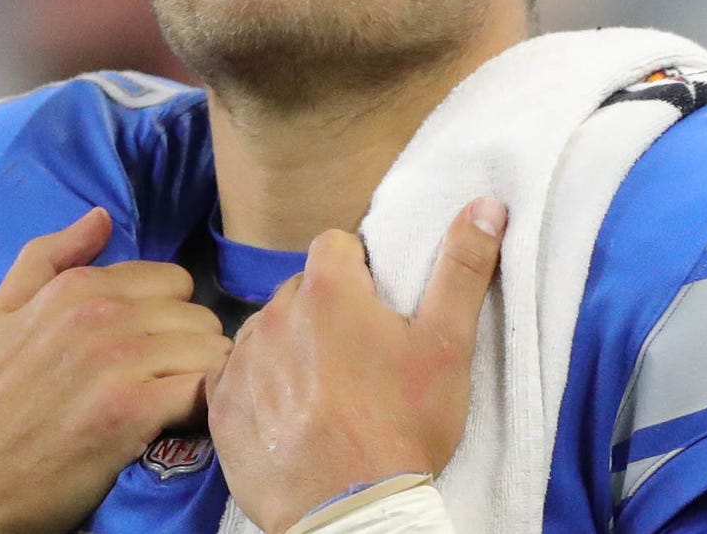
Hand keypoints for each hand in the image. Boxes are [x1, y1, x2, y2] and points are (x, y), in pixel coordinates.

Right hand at [0, 208, 230, 533]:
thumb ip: (49, 258)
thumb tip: (101, 217)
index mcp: (74, 287)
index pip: (170, 280)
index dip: (165, 318)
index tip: (149, 351)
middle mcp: (100, 314)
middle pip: (197, 314)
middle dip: (187, 348)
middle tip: (161, 383)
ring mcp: (117, 361)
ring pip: (209, 348)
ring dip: (200, 379)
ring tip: (171, 405)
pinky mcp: (132, 411)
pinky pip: (205, 389)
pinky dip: (203, 407)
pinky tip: (179, 423)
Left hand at [207, 198, 506, 533]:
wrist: (352, 512)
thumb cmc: (403, 427)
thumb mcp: (447, 347)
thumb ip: (463, 268)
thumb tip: (486, 204)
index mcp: (327, 291)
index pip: (335, 246)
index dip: (359, 273)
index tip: (378, 311)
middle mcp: (274, 314)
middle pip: (300, 290)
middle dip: (325, 311)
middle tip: (357, 359)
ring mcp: (241, 360)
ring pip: (267, 330)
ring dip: (289, 347)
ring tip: (323, 392)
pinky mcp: (220, 405)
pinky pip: (234, 374)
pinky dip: (256, 386)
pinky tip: (286, 414)